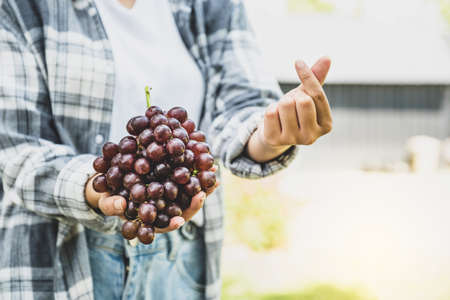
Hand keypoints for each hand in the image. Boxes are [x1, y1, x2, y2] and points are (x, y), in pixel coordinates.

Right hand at [84, 166, 219, 233]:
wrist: (110, 180)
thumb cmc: (109, 196)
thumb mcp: (107, 202)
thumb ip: (112, 205)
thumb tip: (120, 205)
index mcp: (153, 219)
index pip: (167, 224)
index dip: (174, 223)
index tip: (180, 221)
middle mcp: (167, 206)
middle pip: (185, 207)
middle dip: (196, 200)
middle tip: (205, 192)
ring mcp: (172, 191)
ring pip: (190, 189)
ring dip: (202, 180)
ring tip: (211, 168)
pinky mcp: (173, 175)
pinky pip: (187, 171)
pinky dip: (195, 163)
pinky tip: (201, 152)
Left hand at [247, 56, 332, 161]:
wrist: (276, 132)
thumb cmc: (295, 111)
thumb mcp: (307, 94)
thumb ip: (317, 78)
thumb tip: (327, 58)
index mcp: (326, 125)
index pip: (317, 95)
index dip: (307, 76)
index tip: (298, 62)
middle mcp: (312, 136)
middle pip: (303, 101)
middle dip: (294, 96)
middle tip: (292, 105)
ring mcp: (293, 140)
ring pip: (285, 105)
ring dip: (281, 103)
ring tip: (283, 112)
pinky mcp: (275, 139)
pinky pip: (271, 112)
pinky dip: (270, 110)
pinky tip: (274, 119)